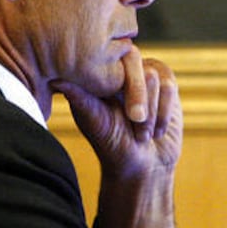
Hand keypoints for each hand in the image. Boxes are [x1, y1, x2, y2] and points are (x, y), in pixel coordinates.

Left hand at [51, 45, 182, 179]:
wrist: (143, 166)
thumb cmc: (112, 143)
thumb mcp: (93, 120)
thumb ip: (78, 96)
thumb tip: (56, 77)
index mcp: (100, 74)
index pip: (113, 61)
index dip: (121, 87)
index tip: (122, 113)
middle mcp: (122, 69)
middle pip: (138, 66)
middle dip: (139, 102)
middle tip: (135, 123)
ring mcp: (144, 74)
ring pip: (155, 77)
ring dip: (151, 112)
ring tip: (141, 133)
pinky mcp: (165, 84)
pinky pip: (170, 86)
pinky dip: (163, 113)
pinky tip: (156, 130)